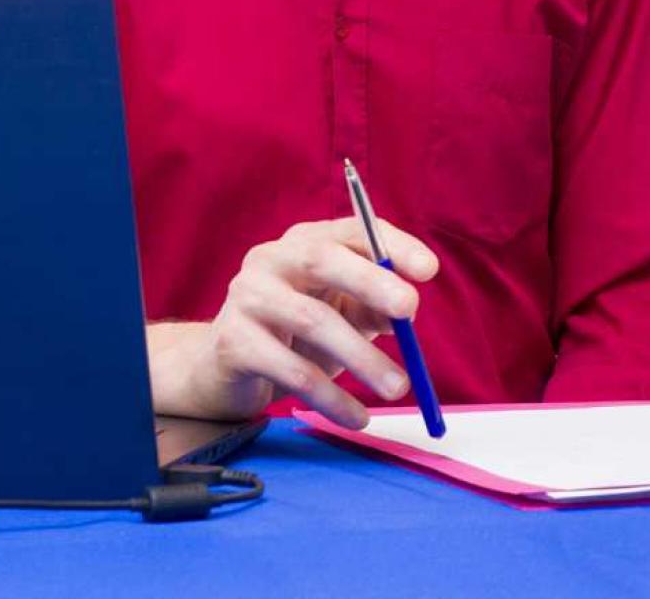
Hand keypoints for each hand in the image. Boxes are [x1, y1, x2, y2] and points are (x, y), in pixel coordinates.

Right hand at [148, 216, 438, 429]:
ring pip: (312, 320)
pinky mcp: (233, 343)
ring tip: (397, 387)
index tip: (429, 269)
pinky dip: (331, 397)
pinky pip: (291, 370)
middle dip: (372, 282)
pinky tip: (357, 417)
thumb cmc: (294, 333)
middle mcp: (271, 259)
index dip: (393, 245)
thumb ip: (373, 307)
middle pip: (323, 260)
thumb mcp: (340, 313)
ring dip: (363, 357)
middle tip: (411, 311)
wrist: (220, 367)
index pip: (353, 231)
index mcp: (305, 241)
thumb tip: (408, 315)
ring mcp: (247, 297)